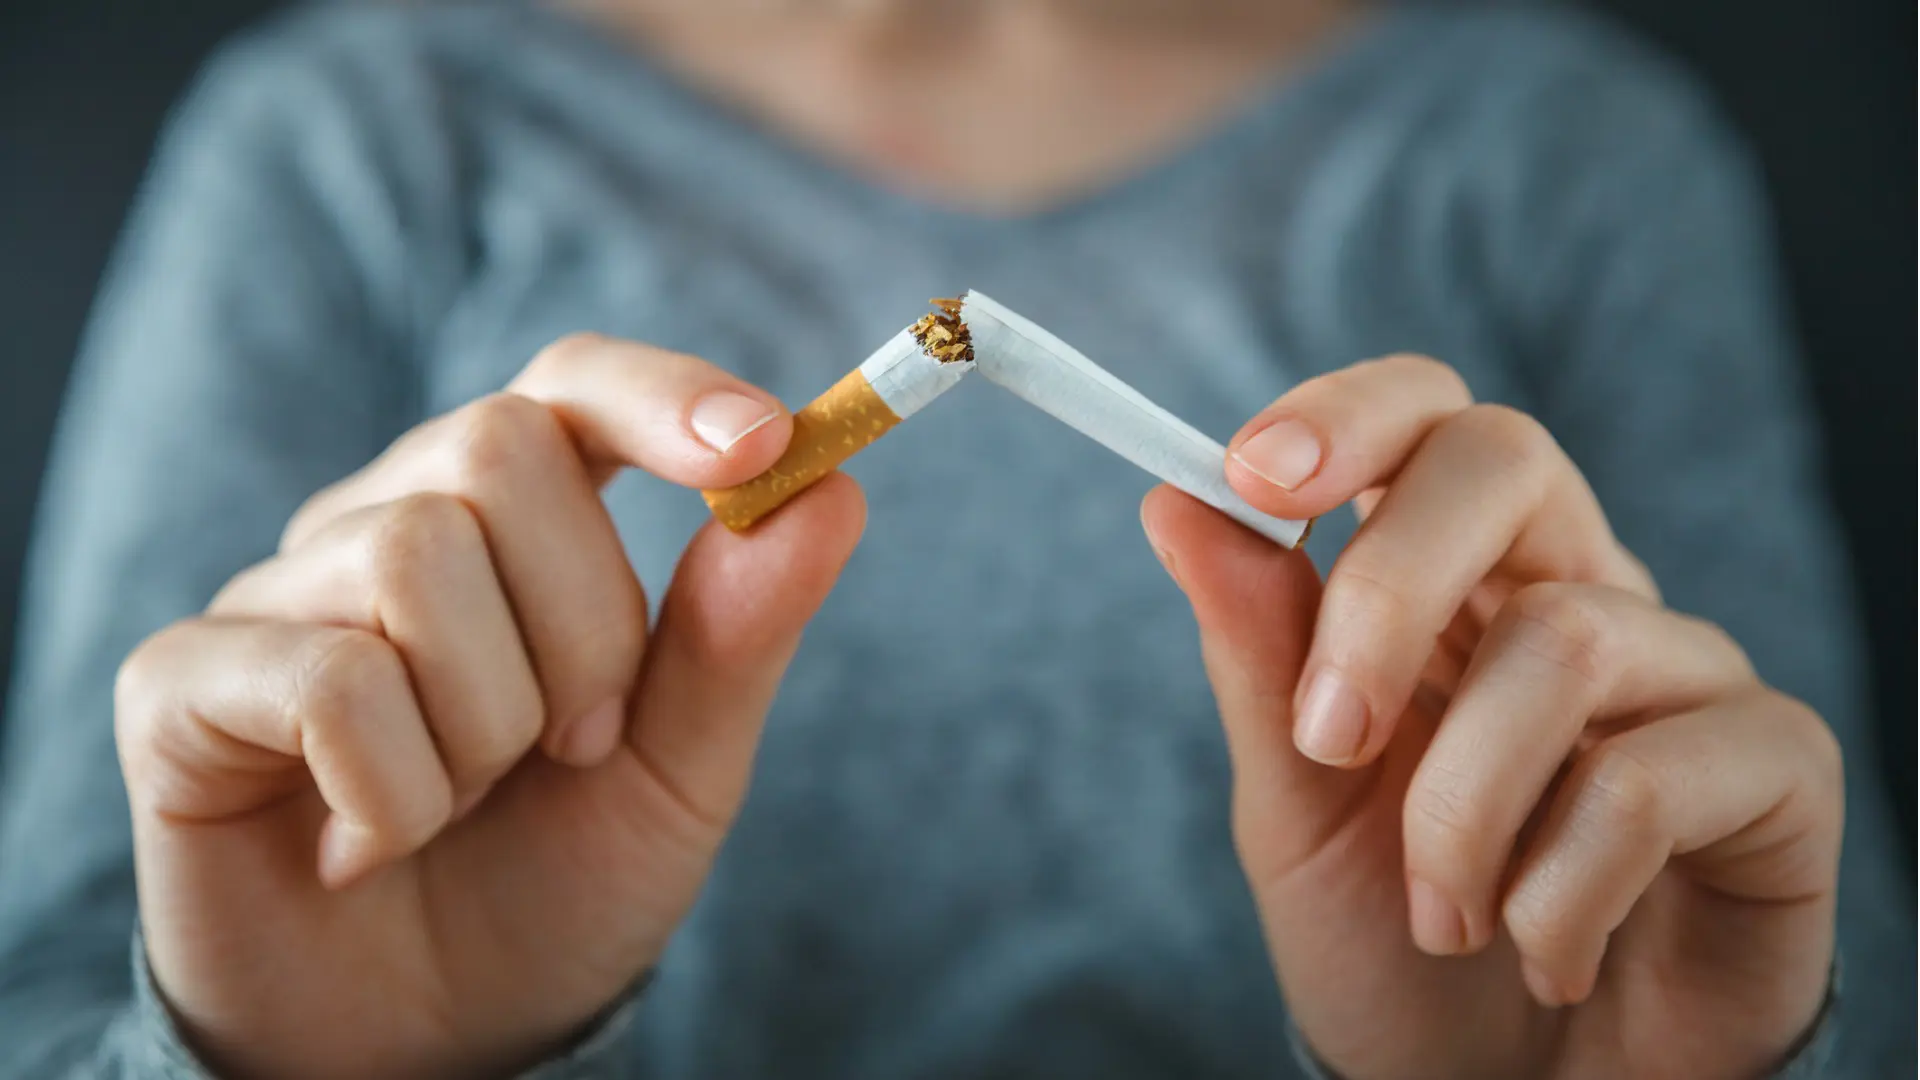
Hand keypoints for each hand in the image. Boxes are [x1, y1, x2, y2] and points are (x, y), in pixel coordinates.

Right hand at [115, 335, 865, 1078]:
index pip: (570, 385)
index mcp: (509, 528)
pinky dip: (395, 792)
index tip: (767, 442)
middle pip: (499, 450)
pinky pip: (325, 676)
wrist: (433, 1041)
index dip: (661, 394)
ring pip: (414, 556)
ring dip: (489, 724)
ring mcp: (277, 599)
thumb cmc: (554, 884)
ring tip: (466, 804)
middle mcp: (383, 529)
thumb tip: (831, 487)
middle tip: (574, 748)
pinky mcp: (181, 685)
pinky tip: (369, 849)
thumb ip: (740, 632)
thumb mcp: (677, 768)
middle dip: (583, 628)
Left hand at [1141, 356, 1840, 1079]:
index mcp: (1453, 583)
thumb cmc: (1397, 943)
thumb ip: (1256, 658)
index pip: (1425, 415)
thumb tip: (1174, 503)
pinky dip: (1559, 890)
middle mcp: (1575, 595)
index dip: (1346, 414)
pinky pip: (1655, 777)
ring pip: (1564, 639)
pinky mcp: (1774, 769)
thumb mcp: (1296, 807)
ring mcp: (1683, 674)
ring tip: (1444, 917)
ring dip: (1460, 808)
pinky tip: (1541, 950)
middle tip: (1329, 745)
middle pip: (1506, 459)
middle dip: (1384, 592)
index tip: (1249, 474)